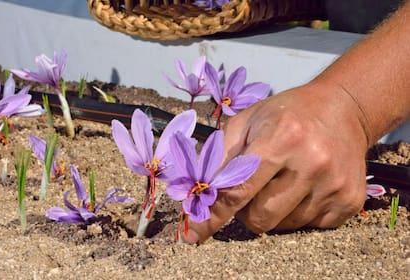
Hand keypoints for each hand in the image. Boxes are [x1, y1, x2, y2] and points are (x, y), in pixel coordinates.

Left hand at [184, 82, 369, 243]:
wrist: (343, 109)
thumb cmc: (288, 113)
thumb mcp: (248, 120)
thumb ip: (220, 155)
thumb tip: (198, 192)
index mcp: (282, 138)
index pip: (238, 190)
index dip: (213, 215)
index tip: (194, 235)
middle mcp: (312, 163)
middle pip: (260, 217)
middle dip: (245, 210)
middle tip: (252, 187)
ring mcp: (334, 185)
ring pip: (282, 226)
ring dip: (272, 209)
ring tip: (282, 180)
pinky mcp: (350, 201)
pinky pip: (308, 227)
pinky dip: (296, 212)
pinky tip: (304, 186)